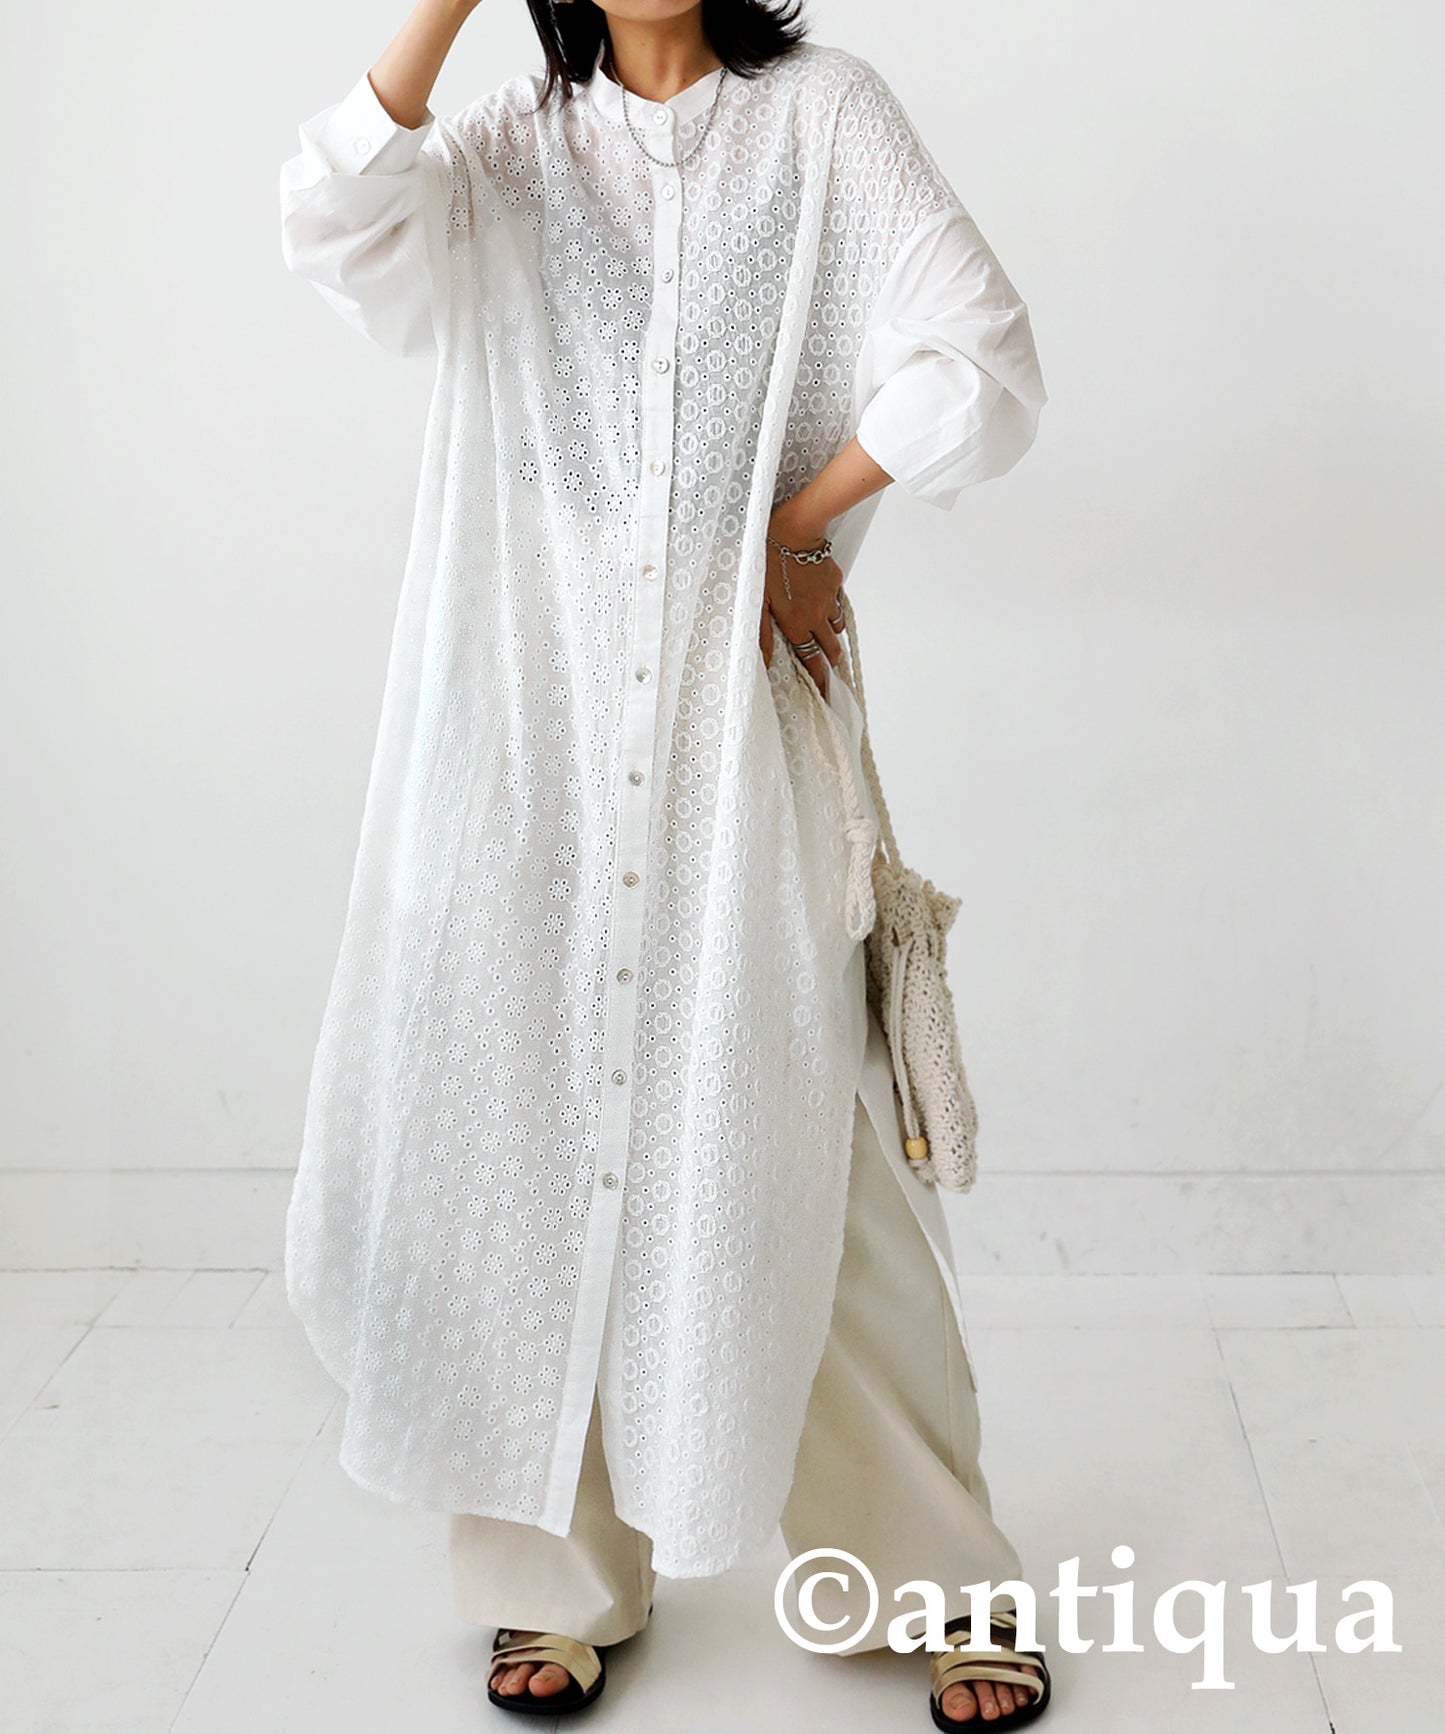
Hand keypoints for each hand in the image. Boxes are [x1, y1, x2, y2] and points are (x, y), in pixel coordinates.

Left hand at [760, 500, 845, 696]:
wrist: (793, 531)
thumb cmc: (768, 563)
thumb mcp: (756, 601)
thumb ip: (760, 633)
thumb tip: (766, 661)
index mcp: (797, 624)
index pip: (812, 661)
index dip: (819, 679)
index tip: (824, 692)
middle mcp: (817, 616)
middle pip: (831, 649)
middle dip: (830, 662)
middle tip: (827, 668)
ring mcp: (829, 599)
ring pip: (836, 626)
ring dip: (831, 634)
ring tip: (823, 635)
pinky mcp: (835, 581)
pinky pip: (837, 601)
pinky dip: (832, 607)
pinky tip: (822, 603)